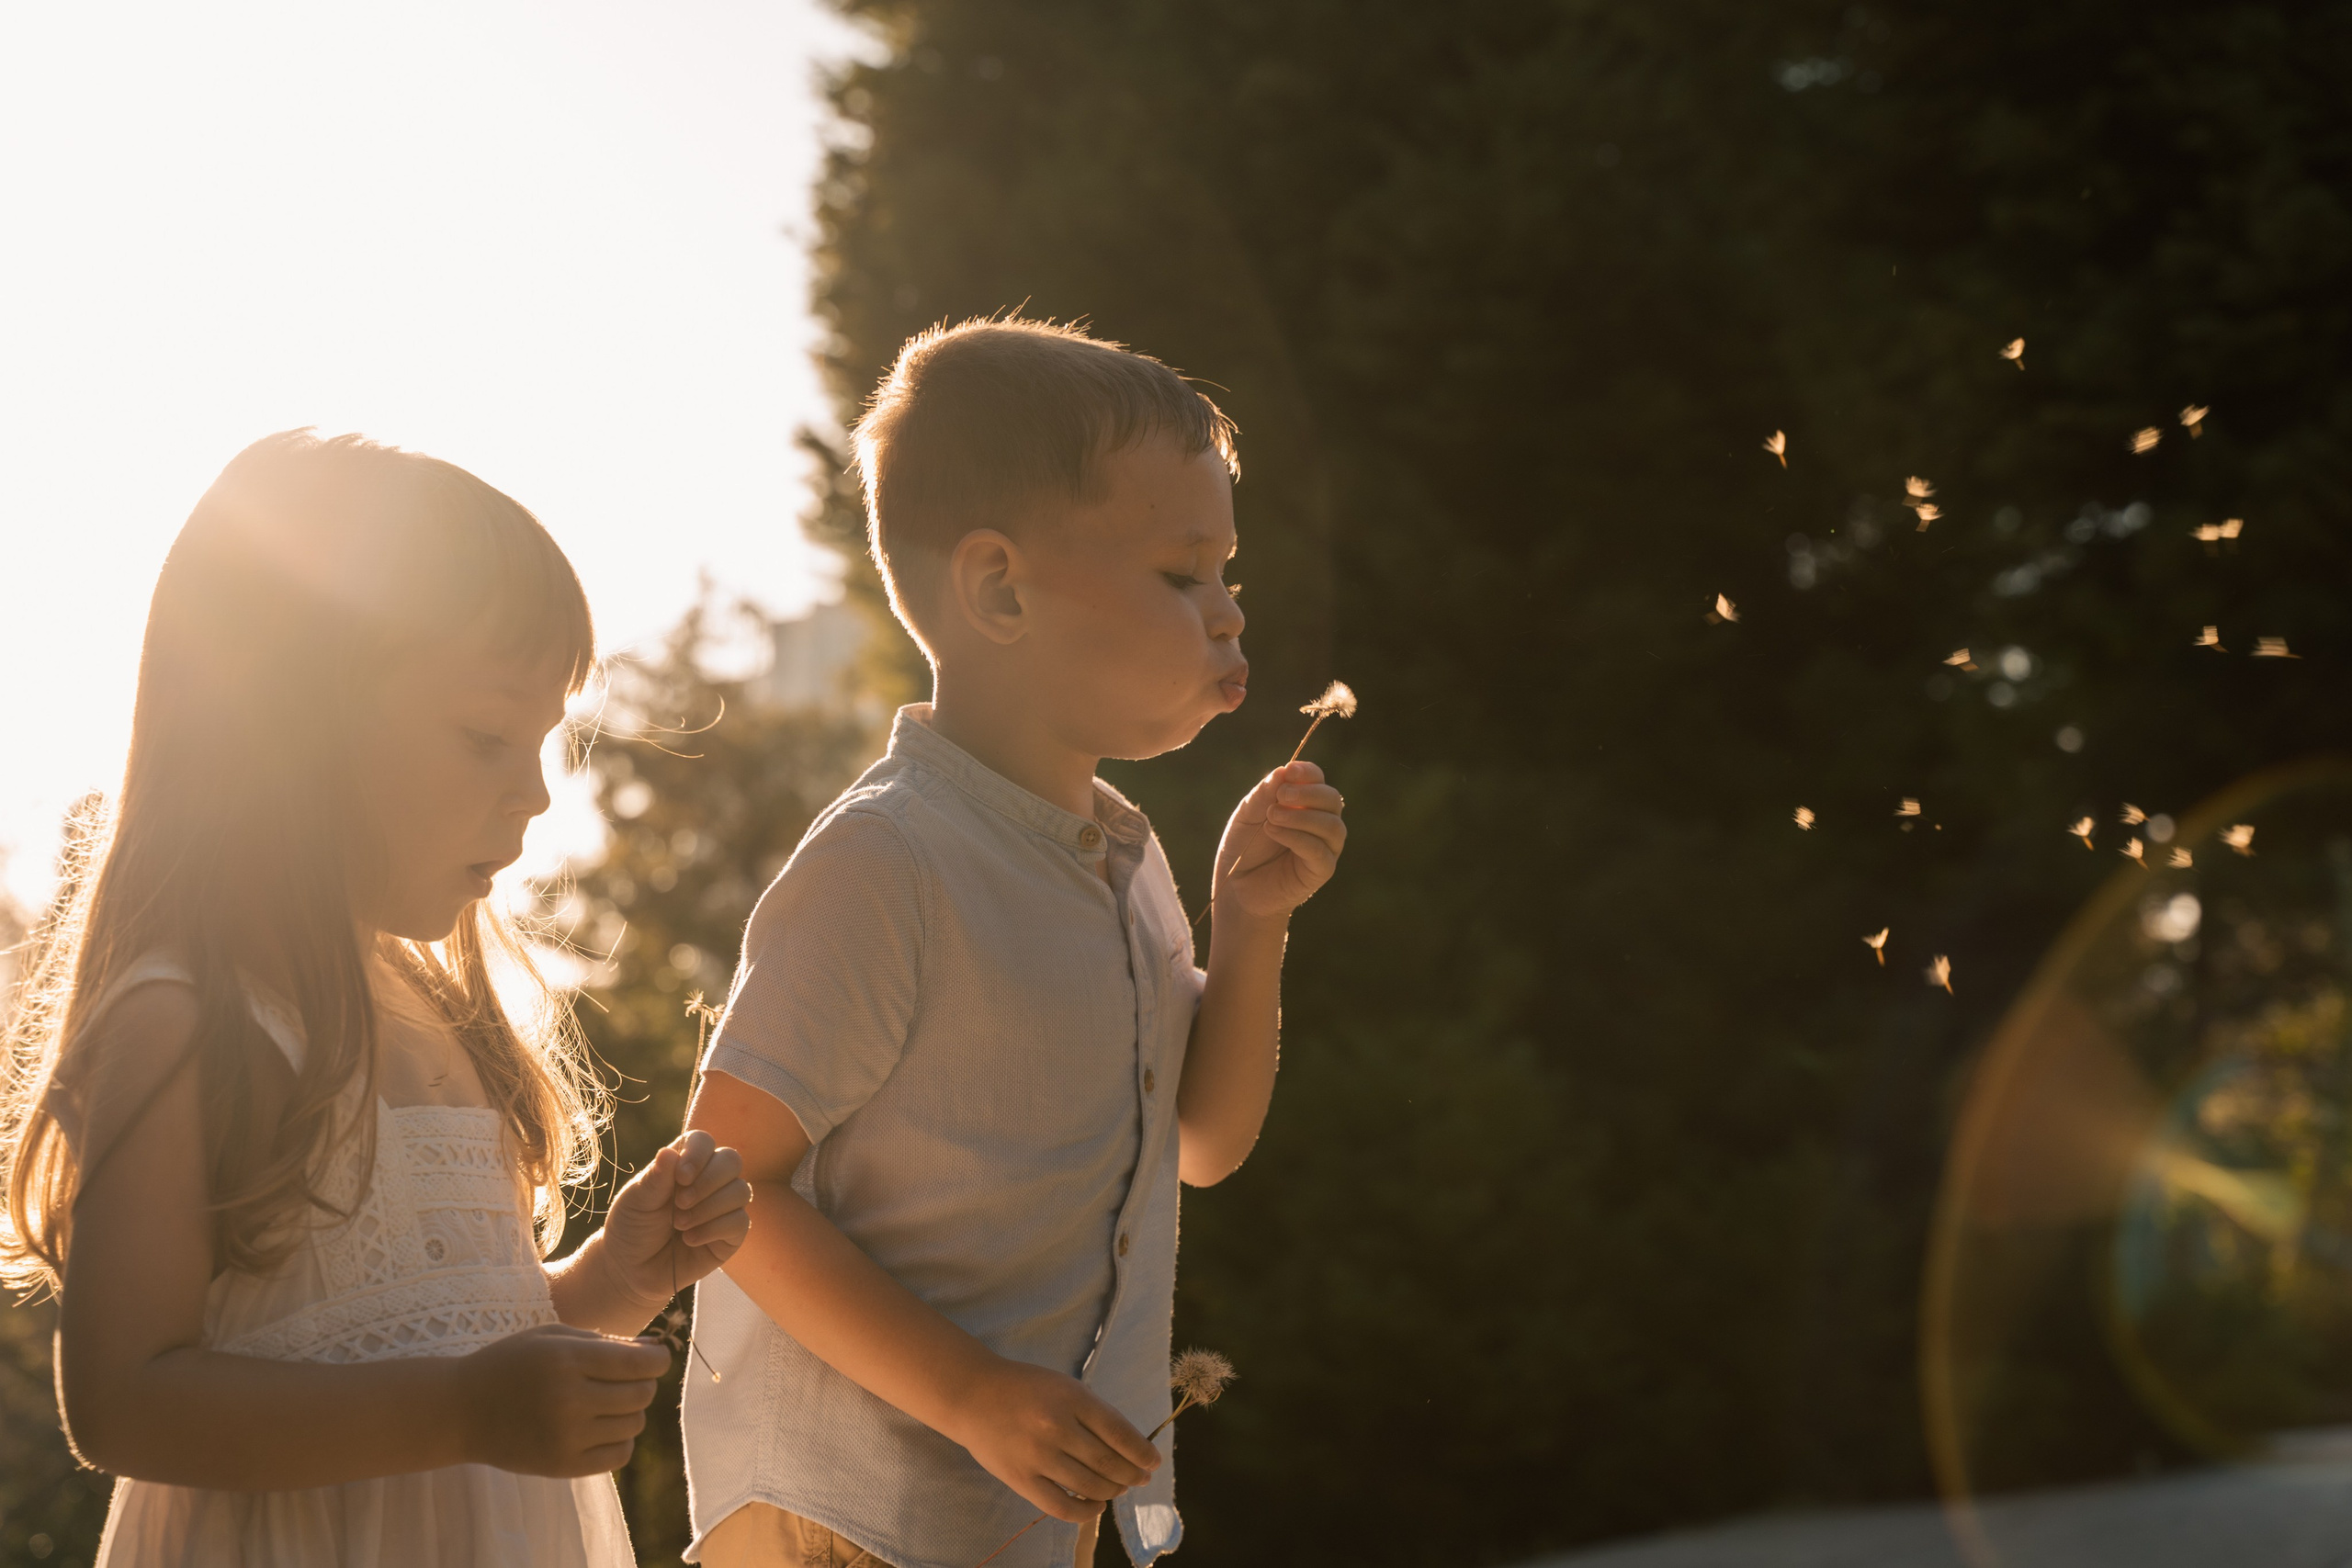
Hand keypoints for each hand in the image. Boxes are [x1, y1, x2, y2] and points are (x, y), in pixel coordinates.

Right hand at [455, 1323, 670, 1475]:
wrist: (462, 1410)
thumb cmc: (511, 1364)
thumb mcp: (552, 1338)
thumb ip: (605, 1341)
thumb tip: (655, 1349)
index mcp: (567, 1360)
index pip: (641, 1363)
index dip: (658, 1358)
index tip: (654, 1356)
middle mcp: (570, 1400)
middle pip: (642, 1394)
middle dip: (643, 1382)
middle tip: (624, 1378)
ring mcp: (567, 1437)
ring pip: (635, 1424)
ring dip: (630, 1411)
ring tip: (605, 1402)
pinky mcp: (563, 1466)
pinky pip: (620, 1455)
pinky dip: (621, 1439)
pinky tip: (601, 1427)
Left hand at [595, 1130, 752, 1312]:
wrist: (630, 1271)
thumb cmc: (631, 1228)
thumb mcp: (635, 1202)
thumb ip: (655, 1178)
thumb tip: (669, 1152)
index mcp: (684, 1164)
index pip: (704, 1141)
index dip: (698, 1154)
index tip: (681, 1177)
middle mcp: (709, 1180)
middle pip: (732, 1160)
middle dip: (708, 1181)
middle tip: (680, 1203)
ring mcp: (723, 1207)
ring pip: (740, 1191)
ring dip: (708, 1208)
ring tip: (680, 1225)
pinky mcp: (731, 1235)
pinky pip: (740, 1222)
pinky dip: (713, 1229)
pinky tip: (690, 1239)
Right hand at [943, 1356, 1160, 1521]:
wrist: (973, 1395)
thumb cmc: (1025, 1388)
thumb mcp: (1065, 1386)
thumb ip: (1094, 1413)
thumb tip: (1129, 1446)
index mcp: (1072, 1398)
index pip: (1120, 1433)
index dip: (1142, 1452)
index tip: (1153, 1462)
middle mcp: (1057, 1427)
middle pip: (1108, 1462)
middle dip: (1132, 1474)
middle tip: (1141, 1478)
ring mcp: (1038, 1456)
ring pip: (1090, 1485)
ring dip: (1112, 1491)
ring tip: (1119, 1488)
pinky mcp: (1021, 1479)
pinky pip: (1061, 1506)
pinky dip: (1085, 1511)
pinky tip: (1095, 1505)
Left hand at [1211, 760, 1347, 922]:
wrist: (1238, 886)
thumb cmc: (1245, 847)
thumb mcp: (1247, 815)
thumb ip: (1264, 794)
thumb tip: (1283, 771)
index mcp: (1305, 803)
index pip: (1318, 780)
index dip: (1307, 772)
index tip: (1290, 771)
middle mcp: (1321, 821)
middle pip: (1332, 799)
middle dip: (1307, 793)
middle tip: (1280, 796)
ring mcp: (1325, 847)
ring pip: (1331, 825)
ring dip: (1301, 816)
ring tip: (1271, 816)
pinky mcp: (1322, 870)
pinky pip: (1319, 850)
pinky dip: (1297, 837)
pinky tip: (1273, 831)